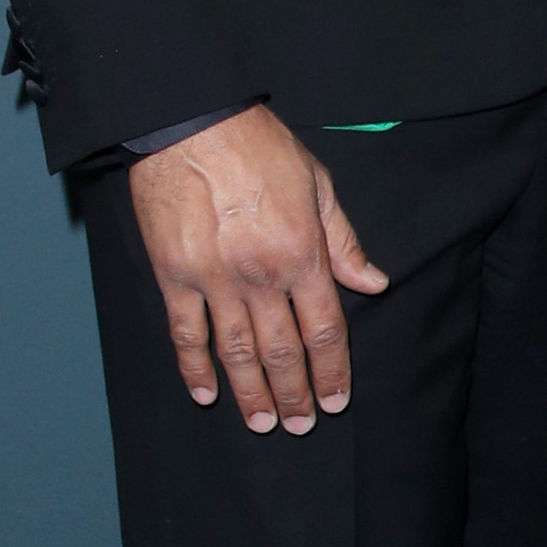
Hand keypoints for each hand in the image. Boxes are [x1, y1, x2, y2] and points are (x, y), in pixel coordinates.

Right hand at [128, 107, 387, 430]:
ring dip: (251, 393)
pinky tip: (206, 393)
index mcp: (302, 255)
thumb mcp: (317, 185)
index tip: (336, 399)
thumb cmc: (257, 145)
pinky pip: (185, 333)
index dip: (331, 372)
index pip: (324, 331)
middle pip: (283, 351)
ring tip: (262, 423)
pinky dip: (194, 367)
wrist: (190, 122)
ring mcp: (214, 280)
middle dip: (294, 395)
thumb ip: (343, 241)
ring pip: (236, 352)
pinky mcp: (174, 275)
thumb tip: (373, 283)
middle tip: (300, 424)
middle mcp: (260, 276)